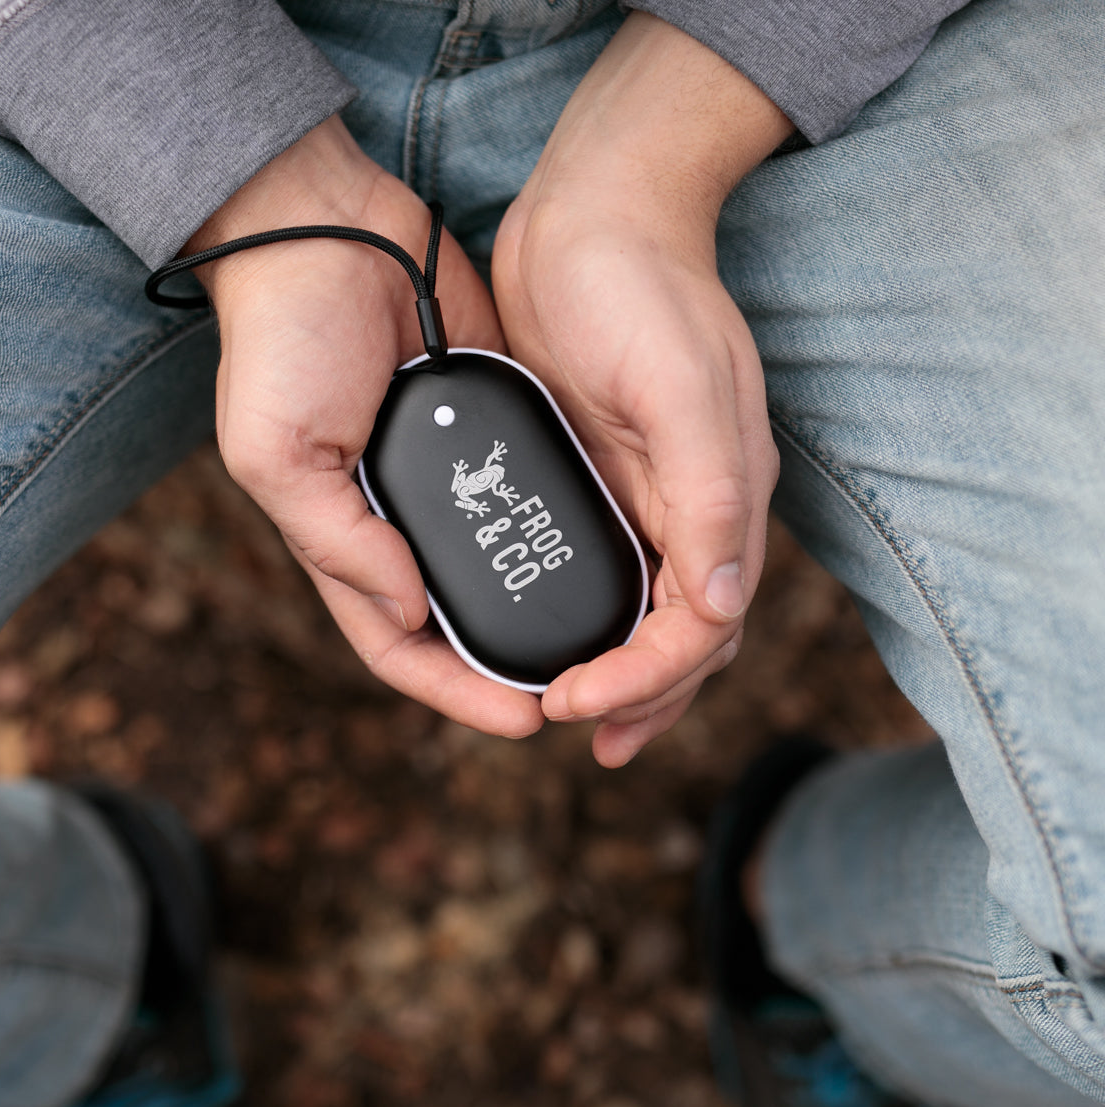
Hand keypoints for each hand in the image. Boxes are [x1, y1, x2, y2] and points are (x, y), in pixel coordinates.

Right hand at [189, 117, 543, 736]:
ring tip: (606, 644)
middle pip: (460, 622)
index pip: (401, 645)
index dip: (458, 691)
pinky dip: (557, 533)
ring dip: (542, 609)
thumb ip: (338, 540)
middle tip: (580, 694)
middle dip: (509, 668)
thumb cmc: (283, 340)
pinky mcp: (493, 431)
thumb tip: (409, 609)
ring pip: (501, 568)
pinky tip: (605, 558)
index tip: (527, 719)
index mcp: (345, 540)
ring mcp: (450, 481)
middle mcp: (400, 523)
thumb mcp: (278, 453)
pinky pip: (528, 495)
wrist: (329, 225)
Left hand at [493, 14, 792, 765]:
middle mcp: (689, 508)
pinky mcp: (597, 474)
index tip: (582, 703)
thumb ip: (708, 496)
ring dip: (618, 675)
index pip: (701, 625)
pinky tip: (550, 634)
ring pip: (643, 612)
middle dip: (636, 696)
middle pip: (679, 636)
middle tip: (576, 728)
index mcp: (722, 499)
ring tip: (574, 717)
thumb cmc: (641, 286)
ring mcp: (644, 494)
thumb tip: (720, 604)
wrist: (591, 212)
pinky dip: (584, 616)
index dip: (649, 680)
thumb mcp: (680, 388)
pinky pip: (600, 566)